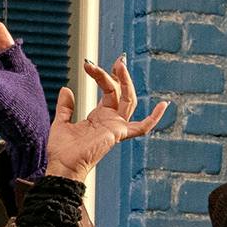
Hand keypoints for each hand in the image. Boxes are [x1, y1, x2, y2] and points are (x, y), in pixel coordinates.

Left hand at [56, 55, 169, 180]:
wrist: (62, 166)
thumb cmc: (62, 151)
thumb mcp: (62, 123)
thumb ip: (66, 107)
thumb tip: (66, 89)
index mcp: (100, 117)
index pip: (109, 90)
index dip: (102, 76)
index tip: (89, 65)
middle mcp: (111, 120)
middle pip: (121, 92)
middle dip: (119, 75)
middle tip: (117, 59)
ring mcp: (116, 127)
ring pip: (128, 100)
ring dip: (126, 82)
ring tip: (119, 65)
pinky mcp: (118, 133)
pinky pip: (142, 127)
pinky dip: (154, 118)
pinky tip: (164, 105)